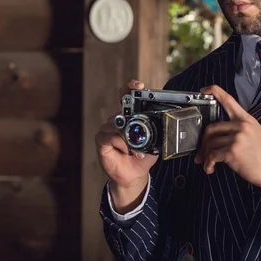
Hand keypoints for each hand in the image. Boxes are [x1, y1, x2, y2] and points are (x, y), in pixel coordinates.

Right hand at [95, 79, 157, 211]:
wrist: (132, 175)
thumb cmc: (142, 158)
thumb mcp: (153, 147)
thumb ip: (155, 137)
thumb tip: (160, 131)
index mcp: (131, 118)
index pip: (128, 98)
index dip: (131, 88)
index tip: (138, 85)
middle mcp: (119, 120)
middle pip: (120, 108)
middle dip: (127, 107)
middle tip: (134, 112)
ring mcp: (108, 129)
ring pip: (116, 124)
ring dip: (127, 137)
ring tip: (133, 149)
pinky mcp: (101, 139)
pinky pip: (110, 136)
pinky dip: (119, 143)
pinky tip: (124, 150)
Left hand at [194, 84, 260, 190]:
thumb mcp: (256, 132)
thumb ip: (239, 129)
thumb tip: (219, 136)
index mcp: (246, 119)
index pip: (228, 100)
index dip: (214, 91)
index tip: (204, 90)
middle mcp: (241, 126)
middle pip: (211, 128)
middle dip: (204, 142)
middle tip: (203, 152)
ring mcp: (236, 138)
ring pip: (210, 143)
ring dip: (206, 155)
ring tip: (208, 163)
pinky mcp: (233, 151)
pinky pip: (212, 155)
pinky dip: (208, 163)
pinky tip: (211, 168)